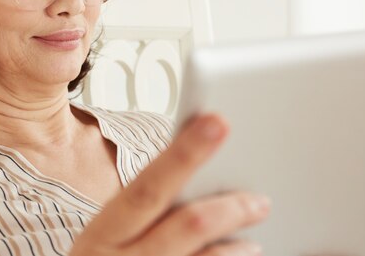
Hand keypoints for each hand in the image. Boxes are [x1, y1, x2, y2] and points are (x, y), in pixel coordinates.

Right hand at [69, 113, 269, 255]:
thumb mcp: (108, 238)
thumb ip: (141, 209)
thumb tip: (192, 171)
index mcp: (103, 233)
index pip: (148, 186)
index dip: (184, 154)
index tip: (216, 122)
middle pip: (187, 225)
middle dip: (230, 209)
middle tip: (261, 199)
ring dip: (237, 249)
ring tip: (251, 240)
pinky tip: (240, 254)